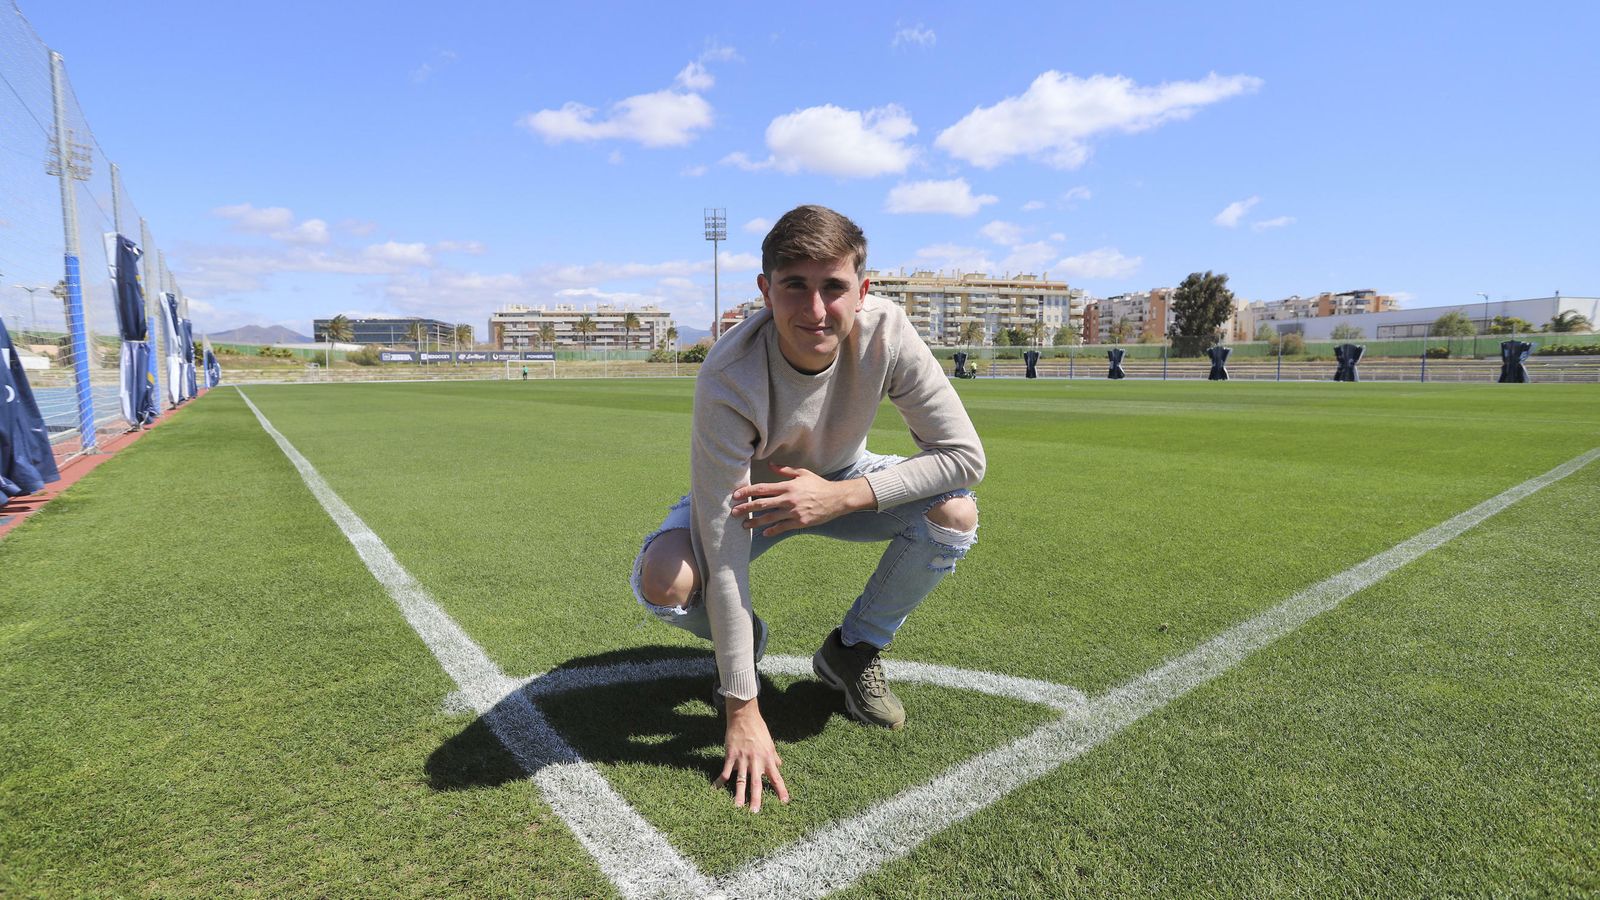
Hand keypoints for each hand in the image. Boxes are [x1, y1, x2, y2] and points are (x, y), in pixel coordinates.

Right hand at [715, 697, 789, 811]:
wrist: (744, 717)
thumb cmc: (758, 729)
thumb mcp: (770, 743)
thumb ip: (774, 756)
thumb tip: (780, 765)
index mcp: (768, 759)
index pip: (776, 778)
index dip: (781, 790)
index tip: (784, 802)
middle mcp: (756, 761)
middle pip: (757, 784)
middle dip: (756, 799)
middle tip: (755, 813)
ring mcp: (742, 759)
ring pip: (740, 781)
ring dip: (739, 795)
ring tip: (737, 807)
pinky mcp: (731, 756)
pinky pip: (726, 771)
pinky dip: (720, 781)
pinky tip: (715, 790)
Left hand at [730, 464, 874, 537]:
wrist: (836, 499)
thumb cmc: (819, 485)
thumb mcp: (802, 474)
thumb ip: (784, 470)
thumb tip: (770, 464)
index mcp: (787, 486)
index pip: (762, 489)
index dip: (748, 492)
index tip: (736, 495)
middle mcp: (788, 499)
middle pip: (762, 504)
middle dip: (746, 508)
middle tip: (734, 512)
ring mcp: (794, 512)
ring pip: (769, 518)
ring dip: (755, 522)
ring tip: (745, 525)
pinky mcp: (800, 522)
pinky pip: (782, 528)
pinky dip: (772, 531)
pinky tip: (764, 533)